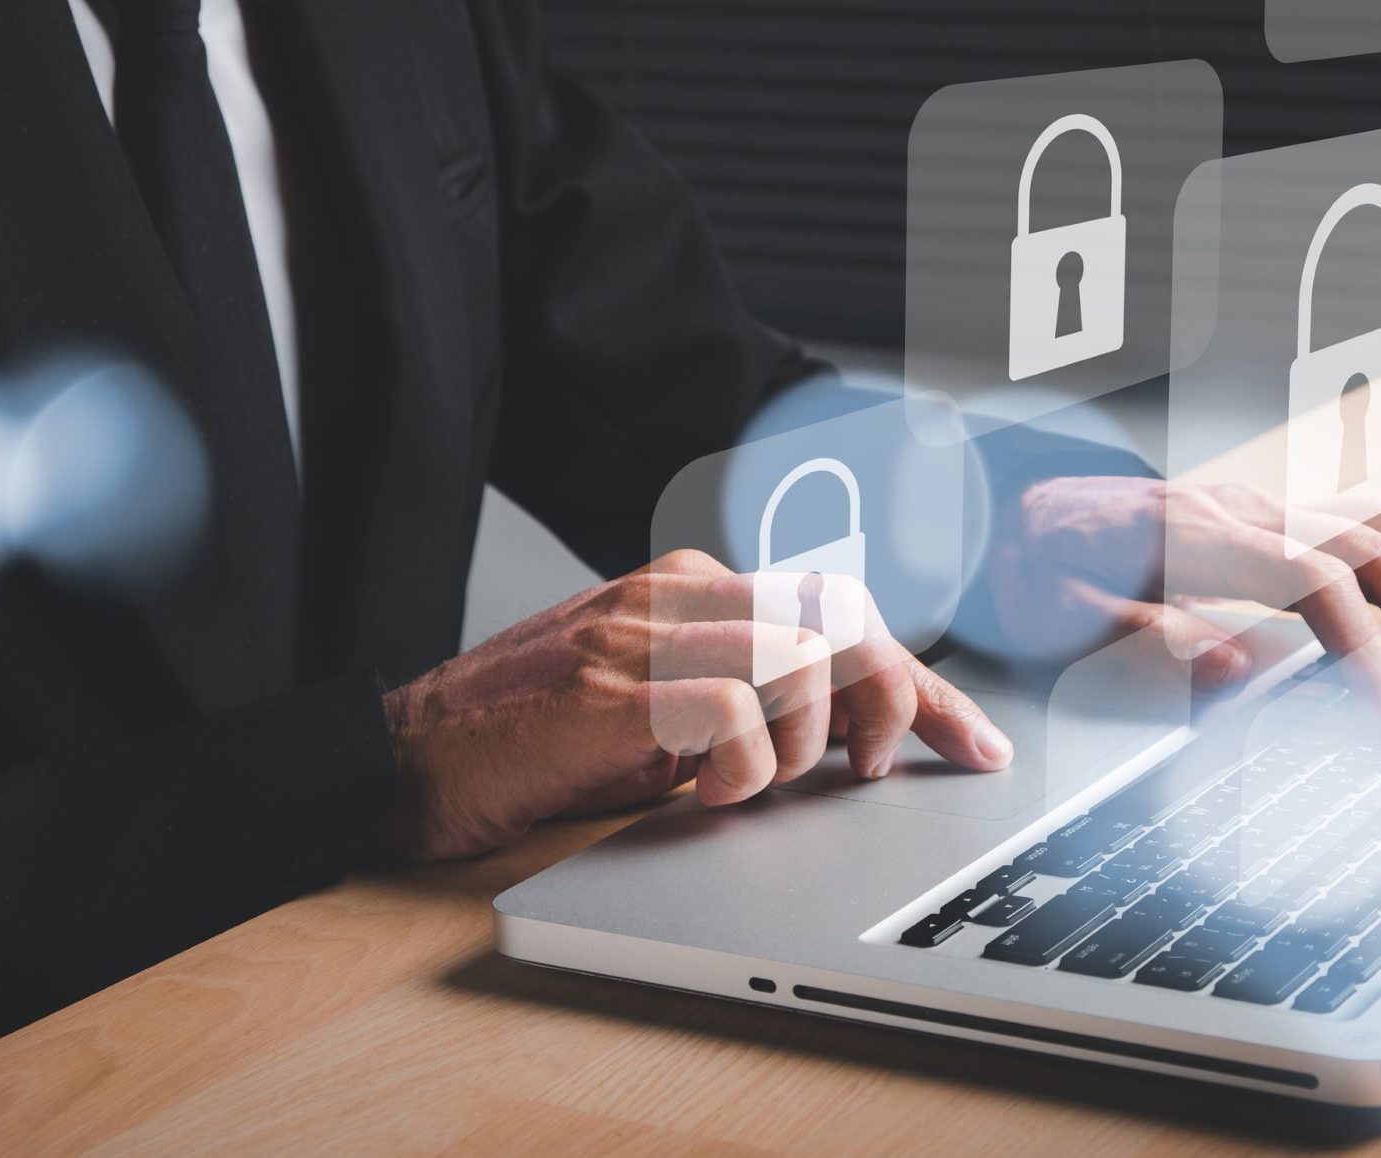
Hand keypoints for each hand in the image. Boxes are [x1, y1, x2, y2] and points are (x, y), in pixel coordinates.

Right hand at [382, 549, 1011, 860]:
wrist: (408, 756)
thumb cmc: (536, 742)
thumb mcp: (662, 713)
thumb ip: (746, 705)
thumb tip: (849, 746)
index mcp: (697, 589)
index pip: (842, 613)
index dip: (922, 683)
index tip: (972, 740)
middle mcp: (679, 593)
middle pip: (842, 619)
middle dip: (893, 699)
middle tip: (875, 771)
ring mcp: (644, 631)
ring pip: (799, 654)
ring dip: (807, 738)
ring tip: (759, 783)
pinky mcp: (612, 684)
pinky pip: (732, 707)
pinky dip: (745, 763)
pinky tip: (709, 791)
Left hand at [989, 477, 1380, 732]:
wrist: (1009, 507)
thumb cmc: (1032, 566)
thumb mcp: (1063, 621)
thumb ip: (1150, 642)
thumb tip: (1241, 671)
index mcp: (1192, 532)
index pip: (1314, 577)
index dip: (1364, 647)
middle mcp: (1242, 507)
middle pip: (1377, 548)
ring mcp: (1263, 505)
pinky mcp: (1270, 518)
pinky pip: (1367, 526)